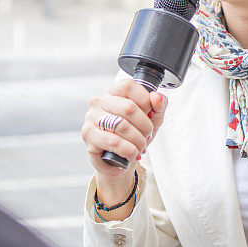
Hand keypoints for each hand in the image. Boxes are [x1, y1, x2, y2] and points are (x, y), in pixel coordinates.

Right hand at [81, 79, 167, 204]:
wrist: (118, 160)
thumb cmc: (133, 136)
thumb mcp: (151, 119)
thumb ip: (158, 106)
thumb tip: (157, 97)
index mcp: (113, 92)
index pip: (129, 86)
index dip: (145, 100)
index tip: (149, 113)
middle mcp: (99, 101)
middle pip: (129, 107)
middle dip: (145, 125)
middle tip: (147, 135)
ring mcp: (91, 117)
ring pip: (122, 126)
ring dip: (138, 140)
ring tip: (140, 146)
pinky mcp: (88, 135)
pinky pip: (114, 142)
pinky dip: (128, 150)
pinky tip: (131, 153)